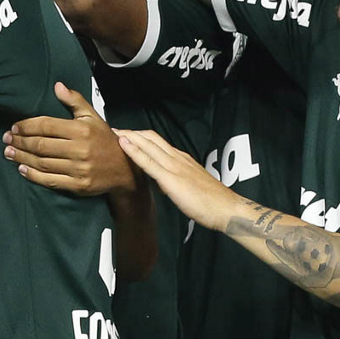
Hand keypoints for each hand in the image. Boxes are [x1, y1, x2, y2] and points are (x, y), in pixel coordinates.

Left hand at [3, 82, 136, 196]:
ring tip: (8, 152)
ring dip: (22, 157)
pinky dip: (33, 175)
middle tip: (6, 139)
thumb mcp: (93, 116)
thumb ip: (74, 101)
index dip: (27, 126)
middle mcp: (79, 149)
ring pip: (42, 163)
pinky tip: (22, 169)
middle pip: (41, 145)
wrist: (124, 169)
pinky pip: (50, 180)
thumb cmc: (105, 140)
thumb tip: (57, 86)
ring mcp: (78, 169)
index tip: (14, 126)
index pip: (46, 126)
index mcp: (81, 129)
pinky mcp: (78, 185)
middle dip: (20, 141)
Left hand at [117, 128, 232, 231]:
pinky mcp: (170, 178)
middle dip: (131, 132)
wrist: (226, 208)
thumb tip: (159, 179)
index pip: (157, 141)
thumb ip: (175, 178)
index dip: (140, 136)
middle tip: (114, 129)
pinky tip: (122, 145)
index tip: (126, 134)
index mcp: (182, 158)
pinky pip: (148, 161)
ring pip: (148, 145)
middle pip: (150, 138)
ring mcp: (174, 166)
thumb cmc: (211, 201)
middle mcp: (177, 157)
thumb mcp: (190, 184)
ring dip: (129, 136)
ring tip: (113, 132)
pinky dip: (133, 151)